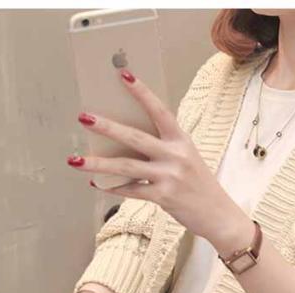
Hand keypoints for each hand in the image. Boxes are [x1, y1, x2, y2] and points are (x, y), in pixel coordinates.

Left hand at [67, 68, 246, 244]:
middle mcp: (176, 156)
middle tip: (84, 117)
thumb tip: (123, 144)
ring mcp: (170, 177)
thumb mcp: (186, 159)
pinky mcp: (164, 197)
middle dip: (107, 127)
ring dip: (98, 163)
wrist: (218, 214)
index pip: (159, 111)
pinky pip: (132, 190)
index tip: (124, 76)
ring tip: (76, 160)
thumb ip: (162, 148)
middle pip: (135, 138)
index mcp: (182, 141)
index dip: (142, 93)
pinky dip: (113, 188)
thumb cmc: (199, 185)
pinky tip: (98, 184)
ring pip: (127, 166)